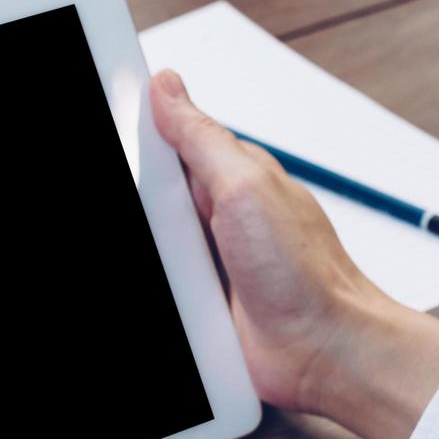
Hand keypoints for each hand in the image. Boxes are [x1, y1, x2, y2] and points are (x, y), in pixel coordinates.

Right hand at [149, 70, 438, 438]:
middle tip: (163, 229)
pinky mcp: (196, 302)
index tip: (116, 139)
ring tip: (175, 269)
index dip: (137, 139)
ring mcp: (204, 262)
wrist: (322, 350)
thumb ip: (201, 138)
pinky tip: (170, 293)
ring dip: (154, 256)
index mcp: (231, 177)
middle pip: (148, 197)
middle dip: (140, 205)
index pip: (168, 142)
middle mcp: (217, 217)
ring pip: (150, 244)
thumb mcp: (246, 187)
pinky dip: (161, 288)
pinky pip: (160, 286)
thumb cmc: (306, 273)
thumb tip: (167, 88)